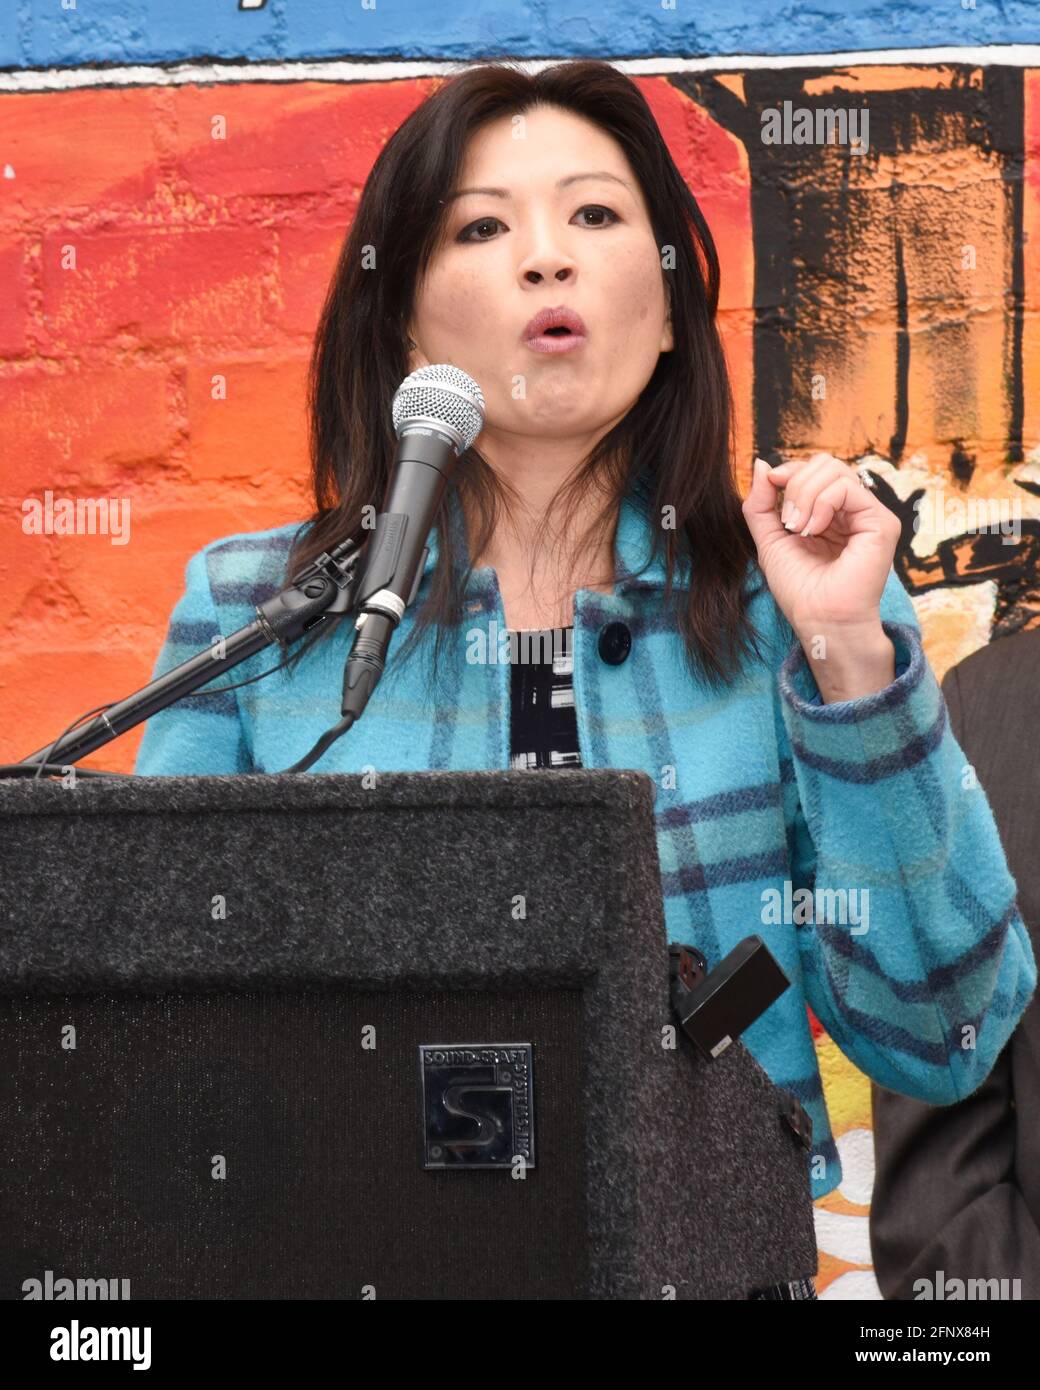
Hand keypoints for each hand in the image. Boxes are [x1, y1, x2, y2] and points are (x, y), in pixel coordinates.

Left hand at [742, 453, 901, 699]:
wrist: (819, 619)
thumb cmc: (799, 588)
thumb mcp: (769, 538)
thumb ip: (762, 503)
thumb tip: (762, 463)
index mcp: (829, 513)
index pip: (812, 469)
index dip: (788, 473)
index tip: (772, 490)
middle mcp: (851, 511)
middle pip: (824, 463)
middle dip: (795, 484)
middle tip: (788, 521)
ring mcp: (868, 515)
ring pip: (834, 471)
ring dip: (805, 495)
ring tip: (798, 528)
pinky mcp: (880, 522)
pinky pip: (846, 488)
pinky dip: (822, 503)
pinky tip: (813, 531)